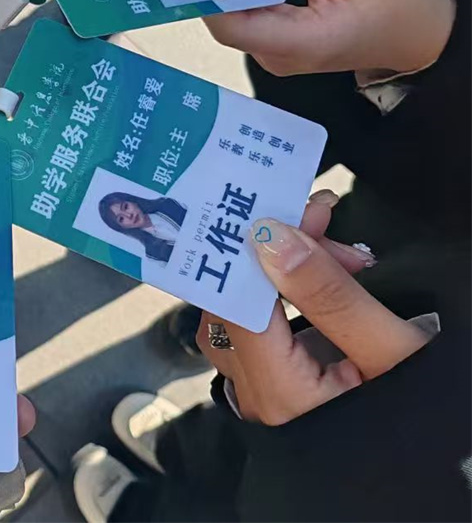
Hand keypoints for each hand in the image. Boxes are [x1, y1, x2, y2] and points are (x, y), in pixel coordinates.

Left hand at [198, 199, 430, 424]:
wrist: (439, 464)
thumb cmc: (420, 411)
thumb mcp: (391, 350)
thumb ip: (330, 295)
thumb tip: (271, 237)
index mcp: (279, 395)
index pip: (237, 303)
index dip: (262, 247)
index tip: (297, 210)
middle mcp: (255, 396)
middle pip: (235, 302)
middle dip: (276, 253)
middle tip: (325, 222)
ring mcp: (260, 392)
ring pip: (243, 311)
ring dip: (281, 270)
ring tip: (338, 252)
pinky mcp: (275, 383)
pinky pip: (259, 327)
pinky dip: (284, 294)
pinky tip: (326, 275)